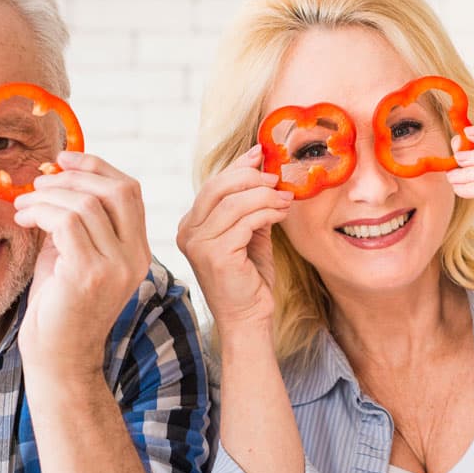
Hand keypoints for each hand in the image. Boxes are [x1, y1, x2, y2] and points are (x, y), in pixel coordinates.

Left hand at [12, 152, 152, 380]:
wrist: (58, 359)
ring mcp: (116, 267)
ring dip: (48, 195)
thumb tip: (56, 178)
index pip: (130, 190)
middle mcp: (136, 257)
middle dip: (75, 175)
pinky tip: (24, 219)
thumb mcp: (74, 255)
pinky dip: (41, 212)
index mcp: (138, 250)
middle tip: (40, 181)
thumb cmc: (60, 308)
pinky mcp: (89, 275)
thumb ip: (76, 221)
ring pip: (87, 204)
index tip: (63, 158)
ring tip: (24, 204)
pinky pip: (67, 222)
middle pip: (118, 189)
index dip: (97, 166)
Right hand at [177, 146, 291, 331]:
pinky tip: (281, 214)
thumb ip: (249, 206)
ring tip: (285, 199)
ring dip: (265, 196)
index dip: (238, 166)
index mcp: (191, 225)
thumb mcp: (248, 235)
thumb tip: (263, 171)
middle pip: (217, 187)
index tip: (261, 153)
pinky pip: (245, 221)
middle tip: (277, 179)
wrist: (248, 319)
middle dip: (251, 177)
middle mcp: (188, 232)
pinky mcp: (215, 255)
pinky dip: (267, 212)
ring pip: (234, 202)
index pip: (212, 185)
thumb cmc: (249, 279)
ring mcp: (198, 244)